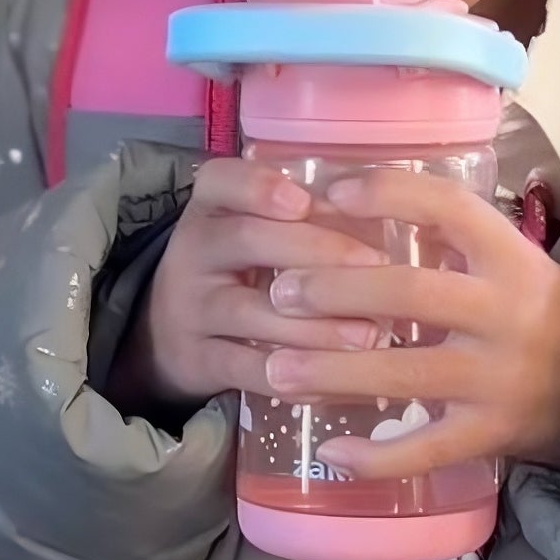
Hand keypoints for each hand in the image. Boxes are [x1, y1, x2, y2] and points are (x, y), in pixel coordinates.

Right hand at [107, 157, 386, 419]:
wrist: (169, 330)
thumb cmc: (239, 266)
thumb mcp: (253, 226)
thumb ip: (307, 216)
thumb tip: (391, 213)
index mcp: (212, 206)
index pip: (221, 180)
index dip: (259, 186)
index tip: (304, 201)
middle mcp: (194, 249)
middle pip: (247, 239)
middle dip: (315, 252)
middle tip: (376, 266)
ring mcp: (191, 307)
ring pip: (248, 311)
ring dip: (313, 324)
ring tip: (370, 334)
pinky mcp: (197, 360)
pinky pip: (244, 369)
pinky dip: (292, 375)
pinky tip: (336, 378)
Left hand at [262, 171, 559, 479]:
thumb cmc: (542, 309)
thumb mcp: (514, 258)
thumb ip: (453, 236)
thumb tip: (356, 196)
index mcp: (511, 257)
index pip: (449, 208)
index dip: (389, 193)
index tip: (331, 191)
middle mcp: (507, 313)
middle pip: (412, 292)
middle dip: (337, 290)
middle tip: (279, 289)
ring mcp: (499, 378)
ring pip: (406, 374)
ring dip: (333, 370)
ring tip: (274, 367)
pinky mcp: (492, 435)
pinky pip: (425, 450)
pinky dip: (375, 456)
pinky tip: (329, 451)